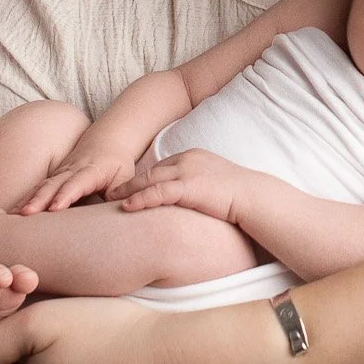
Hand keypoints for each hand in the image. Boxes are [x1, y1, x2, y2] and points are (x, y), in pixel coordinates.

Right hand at [17, 135, 136, 214]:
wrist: (107, 140)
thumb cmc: (117, 163)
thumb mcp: (125, 176)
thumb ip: (119, 193)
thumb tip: (114, 209)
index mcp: (91, 170)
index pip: (76, 183)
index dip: (65, 195)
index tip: (54, 208)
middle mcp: (72, 170)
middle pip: (53, 184)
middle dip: (39, 199)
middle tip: (26, 214)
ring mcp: (60, 172)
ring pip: (42, 186)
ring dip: (27, 200)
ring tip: (13, 215)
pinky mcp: (54, 177)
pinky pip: (38, 188)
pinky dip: (25, 199)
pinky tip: (12, 212)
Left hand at [113, 147, 254, 221]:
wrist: (254, 197)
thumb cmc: (238, 196)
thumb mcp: (214, 185)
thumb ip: (197, 187)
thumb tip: (190, 201)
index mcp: (192, 156)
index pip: (161, 167)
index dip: (142, 179)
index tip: (128, 189)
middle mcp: (187, 159)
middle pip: (150, 171)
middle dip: (129, 182)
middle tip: (109, 192)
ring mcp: (187, 171)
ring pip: (149, 180)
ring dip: (127, 190)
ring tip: (110, 200)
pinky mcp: (188, 186)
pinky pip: (158, 192)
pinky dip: (140, 199)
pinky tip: (126, 207)